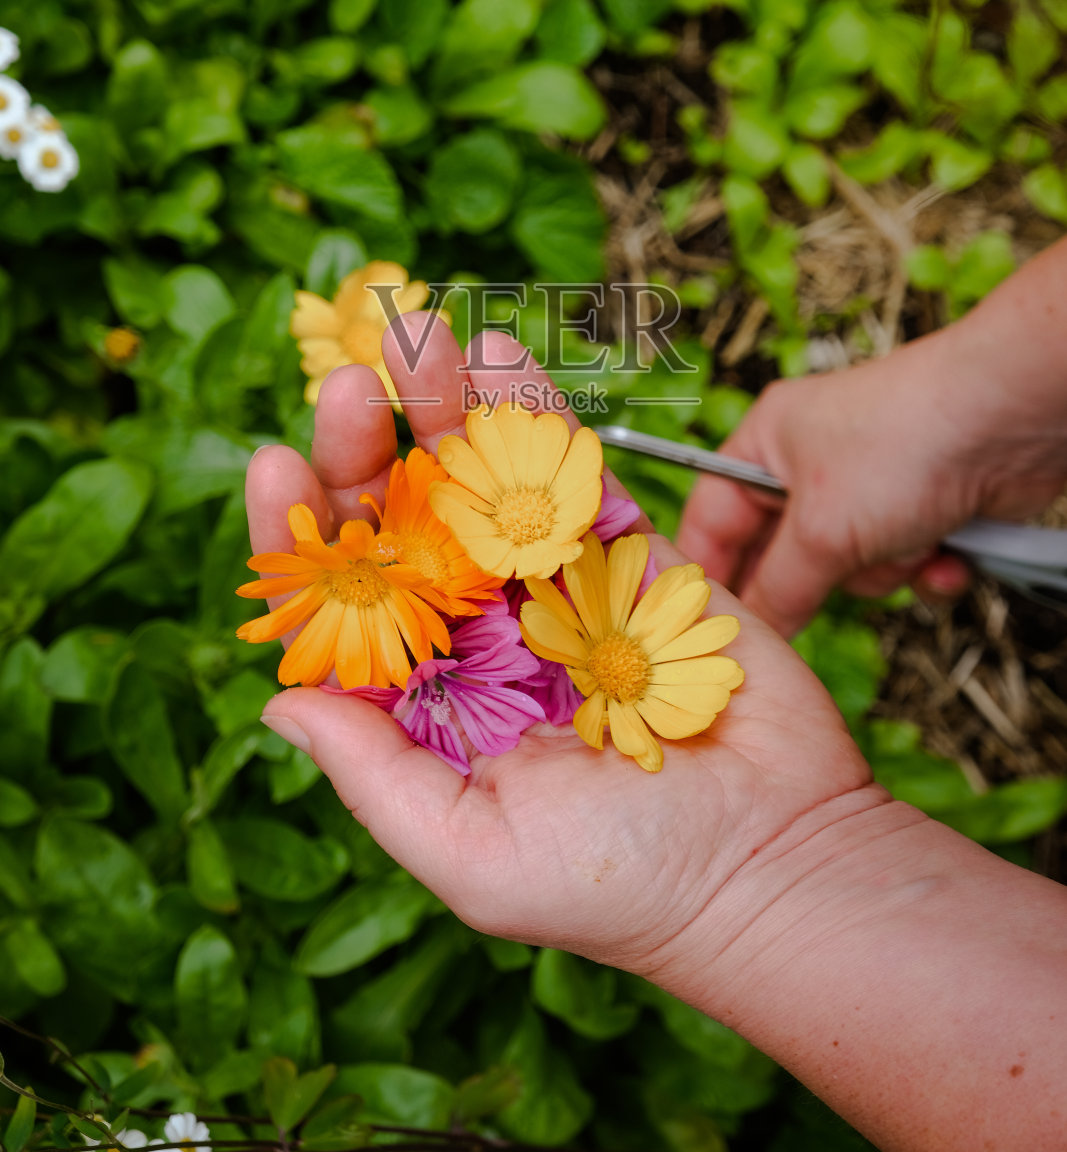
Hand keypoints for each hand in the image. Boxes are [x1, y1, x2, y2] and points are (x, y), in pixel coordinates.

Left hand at [246, 314, 872, 993]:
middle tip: (346, 383)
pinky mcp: (634, 558)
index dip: (303, 537)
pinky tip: (502, 358)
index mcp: (429, 706)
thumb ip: (374, 774)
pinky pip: (578, 475)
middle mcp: (483, 638)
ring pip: (486, 483)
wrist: (777, 861)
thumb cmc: (622, 886)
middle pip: (405, 526)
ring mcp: (557, 590)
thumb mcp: (471, 854)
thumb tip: (278, 706)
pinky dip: (540, 415)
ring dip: (448, 408)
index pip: (343, 608)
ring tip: (418, 337)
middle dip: (370, 451)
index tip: (274, 467)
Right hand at [678, 324, 1066, 637]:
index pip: (712, 517)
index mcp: (766, 442)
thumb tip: (754, 633)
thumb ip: (780, 590)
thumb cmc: (903, 442)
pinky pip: (902, 564)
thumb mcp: (822, 531)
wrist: (1012, 417)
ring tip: (909, 543)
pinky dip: (925, 568)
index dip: (709, 571)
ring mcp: (870, 485)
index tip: (706, 624)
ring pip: (851, 569)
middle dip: (821, 575)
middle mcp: (812, 461)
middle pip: (786, 553)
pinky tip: (948, 553)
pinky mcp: (922, 506)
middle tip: (830, 587)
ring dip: (884, 571)